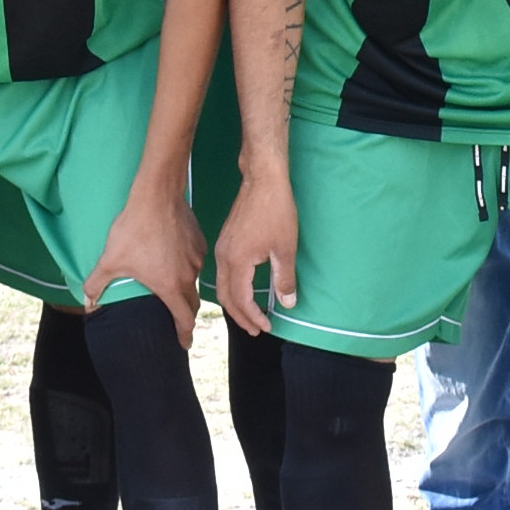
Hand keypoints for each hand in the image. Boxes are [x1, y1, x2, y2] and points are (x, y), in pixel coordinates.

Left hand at [94, 182, 208, 345]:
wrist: (157, 197)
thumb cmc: (134, 230)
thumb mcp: (110, 259)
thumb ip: (97, 283)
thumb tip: (88, 302)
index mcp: (170, 286)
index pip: (184, 319)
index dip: (184, 334)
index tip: (184, 344)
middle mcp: (188, 276)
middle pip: (192, 303)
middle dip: (186, 315)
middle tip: (179, 322)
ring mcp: (196, 258)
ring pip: (193, 280)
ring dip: (185, 287)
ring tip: (173, 286)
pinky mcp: (199, 242)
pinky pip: (195, 261)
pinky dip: (187, 265)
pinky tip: (175, 258)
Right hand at [214, 173, 300, 335]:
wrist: (263, 180)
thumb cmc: (275, 212)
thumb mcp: (285, 248)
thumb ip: (284, 279)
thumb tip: (288, 303)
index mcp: (236, 262)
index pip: (241, 300)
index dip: (254, 316)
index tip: (268, 326)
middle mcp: (223, 257)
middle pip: (225, 297)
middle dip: (240, 316)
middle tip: (256, 329)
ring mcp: (222, 248)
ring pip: (221, 285)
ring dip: (234, 303)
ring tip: (250, 315)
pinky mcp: (225, 240)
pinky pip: (222, 272)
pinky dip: (231, 288)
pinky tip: (244, 289)